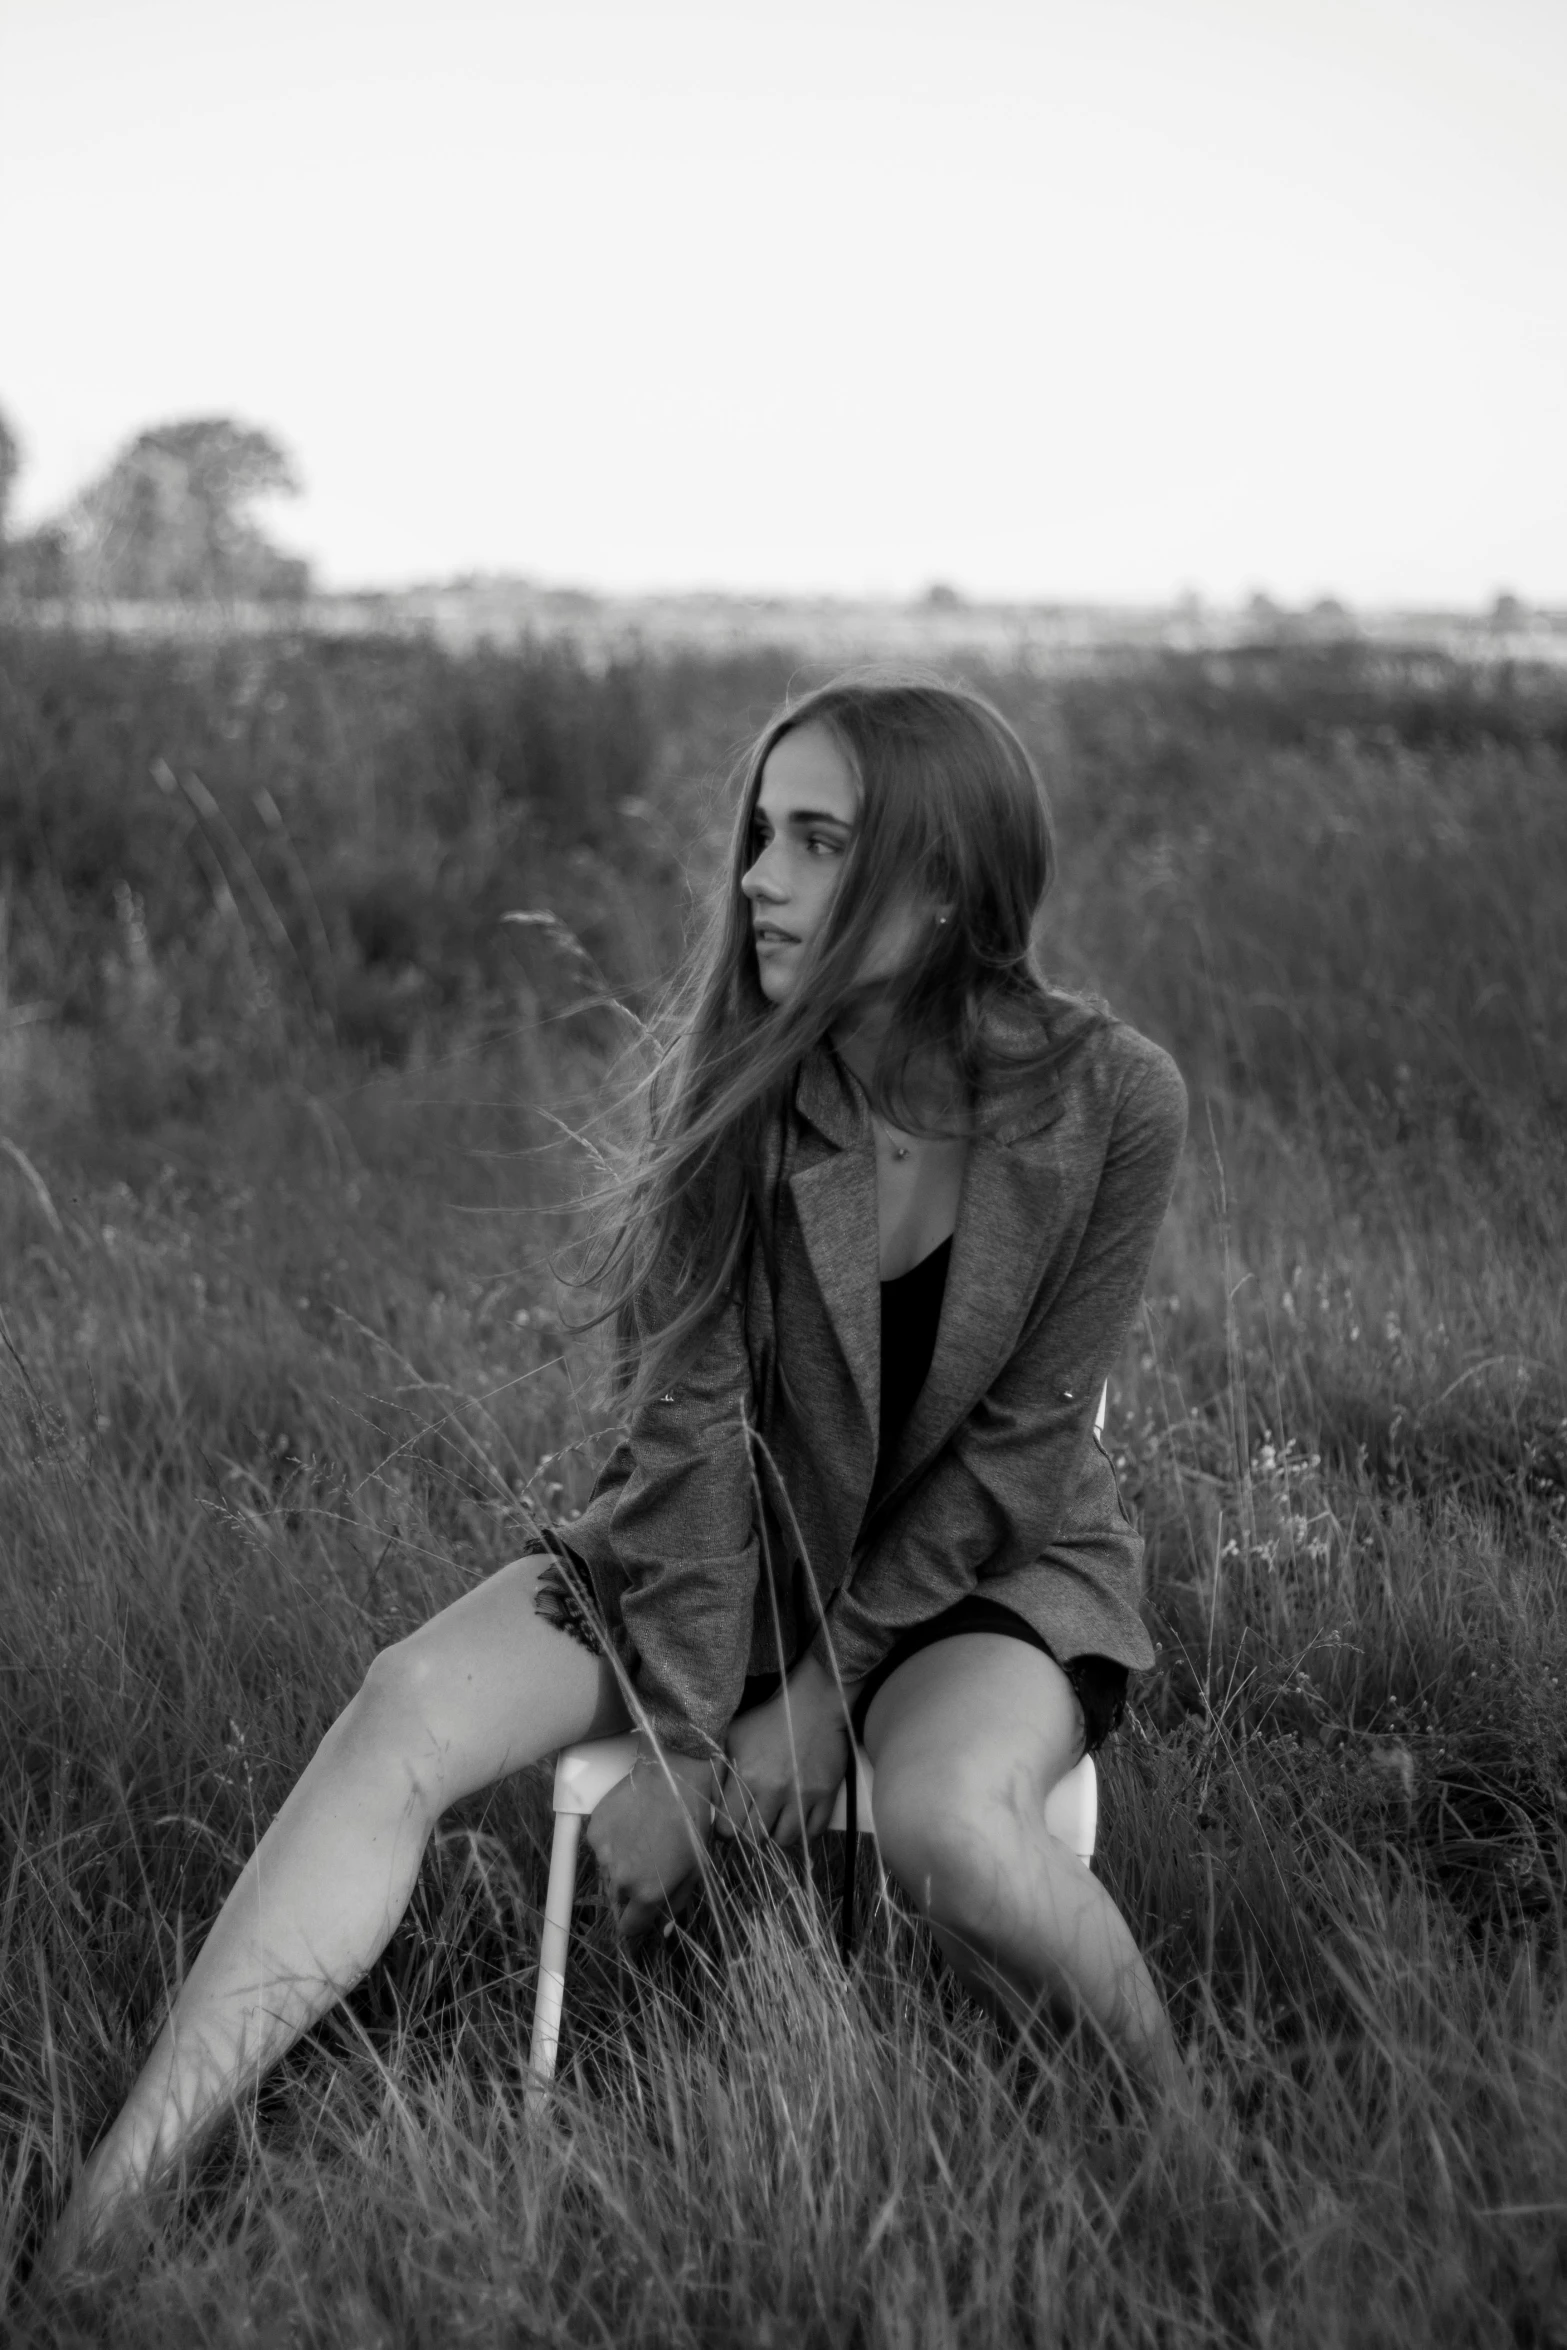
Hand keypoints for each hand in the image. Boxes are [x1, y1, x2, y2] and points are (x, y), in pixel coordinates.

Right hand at [584, 1744, 719, 1946]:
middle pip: (618, 1900)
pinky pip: (600, 1849)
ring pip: (608, 1874)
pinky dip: (612, 1843)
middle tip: (650, 1865)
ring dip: (620, 1866)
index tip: (643, 1912)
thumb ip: (678, 1901)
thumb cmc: (691, 1820)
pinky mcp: (594, 1831)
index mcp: (648, 1892)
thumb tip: (662, 1929)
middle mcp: (622, 1878)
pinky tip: (631, 1824)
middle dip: (630, 1891)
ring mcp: (604, 1854)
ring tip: (642, 1839)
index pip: (630, 1927)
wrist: (672, 1775)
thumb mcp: (696, 1867)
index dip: (637, 1921)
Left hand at [718, 1651, 851, 1850]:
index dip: (726, 1831)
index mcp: (745, 1775)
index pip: (727, 1827)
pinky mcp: (826, 1794)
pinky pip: (814, 1831)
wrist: (813, 1703)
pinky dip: (804, 1832)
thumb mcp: (733, 1736)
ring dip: (777, 1834)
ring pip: (784, 1839)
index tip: (729, 1827)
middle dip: (750, 1834)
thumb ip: (717, 1770)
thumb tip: (712, 1804)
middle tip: (753, 1824)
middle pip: (755, 1837)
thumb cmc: (768, 1718)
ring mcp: (801, 1794)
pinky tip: (797, 1821)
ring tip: (776, 1822)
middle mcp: (772, 1790)